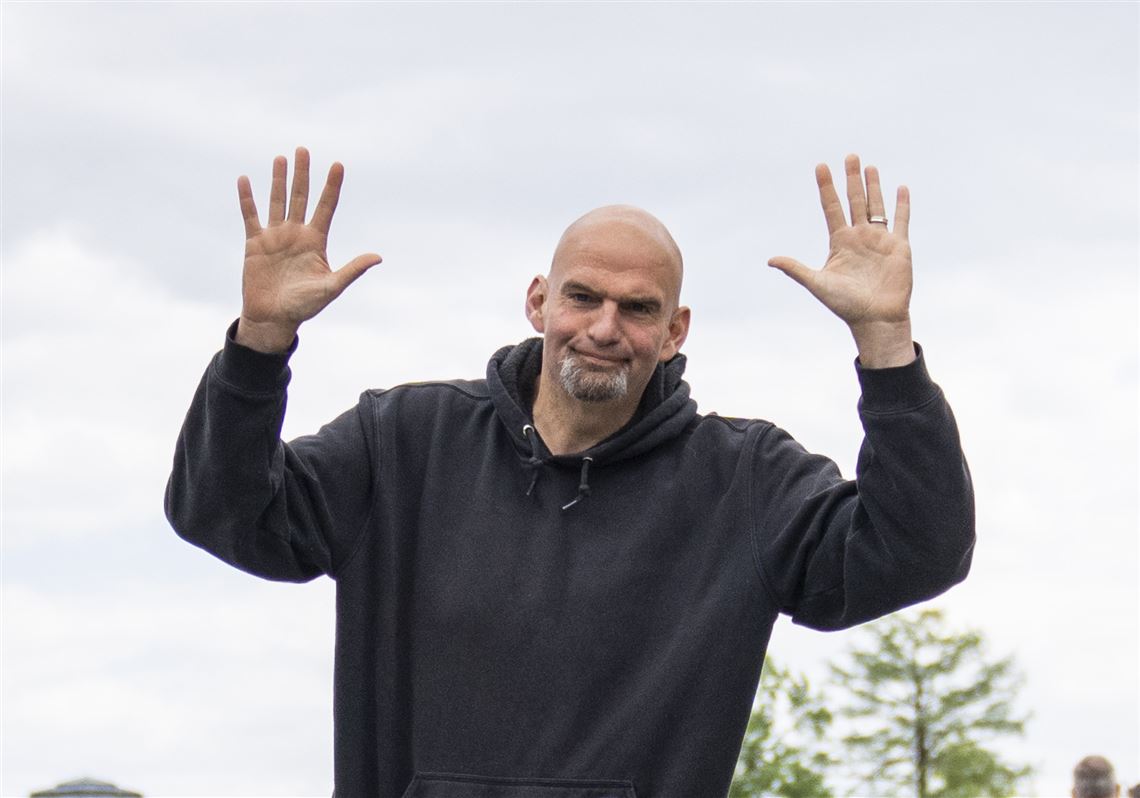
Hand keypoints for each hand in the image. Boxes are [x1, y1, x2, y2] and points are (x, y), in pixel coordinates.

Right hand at [235, 147, 381, 352]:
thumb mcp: (331, 287)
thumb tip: (378, 257)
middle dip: (303, 174)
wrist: (274, 318)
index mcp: (316, 241)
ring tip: (281, 158)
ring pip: (278, 200)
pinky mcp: (254, 243)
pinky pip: (250, 216)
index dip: (332, 186)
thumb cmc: (305, 306)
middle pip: (301, 197)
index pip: (326, 207)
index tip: (338, 164)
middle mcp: (296, 234)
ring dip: (278, 179)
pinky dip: (247, 198)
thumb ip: (352, 270)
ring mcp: (275, 236)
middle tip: (303, 149)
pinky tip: (245, 179)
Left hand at [768, 154, 914, 367]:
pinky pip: (901, 220)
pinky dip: (902, 204)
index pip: (831, 208)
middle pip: (854, 201)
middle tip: (850, 156)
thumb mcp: (818, 284)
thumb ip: (796, 269)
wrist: (875, 318)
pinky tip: (901, 187)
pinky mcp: (899, 246)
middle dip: (852, 178)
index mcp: (839, 242)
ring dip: (873, 186)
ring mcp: (879, 240)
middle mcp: (859, 237)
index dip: (826, 187)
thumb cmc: (845, 305)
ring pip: (876, 206)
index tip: (820, 166)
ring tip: (869, 166)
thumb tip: (770, 260)